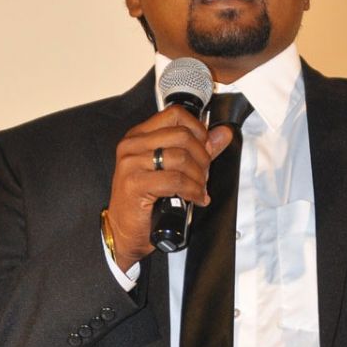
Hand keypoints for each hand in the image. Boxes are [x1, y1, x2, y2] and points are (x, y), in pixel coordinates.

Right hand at [105, 105, 232, 270]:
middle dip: (202, 157)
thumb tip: (223, 134)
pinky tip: (195, 198)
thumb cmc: (144, 202)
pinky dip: (192, 190)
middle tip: (204, 175)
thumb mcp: (170, 170)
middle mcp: (132, 146)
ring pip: (181, 157)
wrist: (124, 232)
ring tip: (199, 189)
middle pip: (182, 135)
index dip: (198, 130)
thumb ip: (197, 150)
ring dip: (199, 177)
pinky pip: (176, 180)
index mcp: (139, 136)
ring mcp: (131, 163)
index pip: (175, 115)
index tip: (206, 149)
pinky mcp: (135, 183)